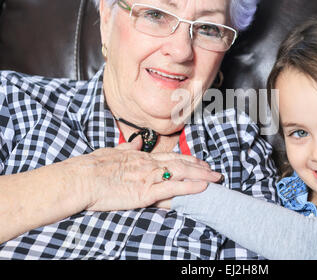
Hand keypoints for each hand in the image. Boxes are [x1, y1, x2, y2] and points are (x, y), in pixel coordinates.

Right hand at [67, 138, 221, 211]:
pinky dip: (189, 188)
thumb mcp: (111, 153)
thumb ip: (127, 148)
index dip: (188, 159)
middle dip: (200, 168)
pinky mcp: (145, 193)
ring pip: (182, 174)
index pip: (171, 156)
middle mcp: (149, 165)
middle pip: (181, 164)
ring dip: (201, 176)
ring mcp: (149, 178)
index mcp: (141, 157)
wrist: (81, 179)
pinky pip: (172, 188)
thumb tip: (137, 143)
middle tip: (214, 171)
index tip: (200, 162)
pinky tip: (202, 188)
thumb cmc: (92, 167)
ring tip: (215, 179)